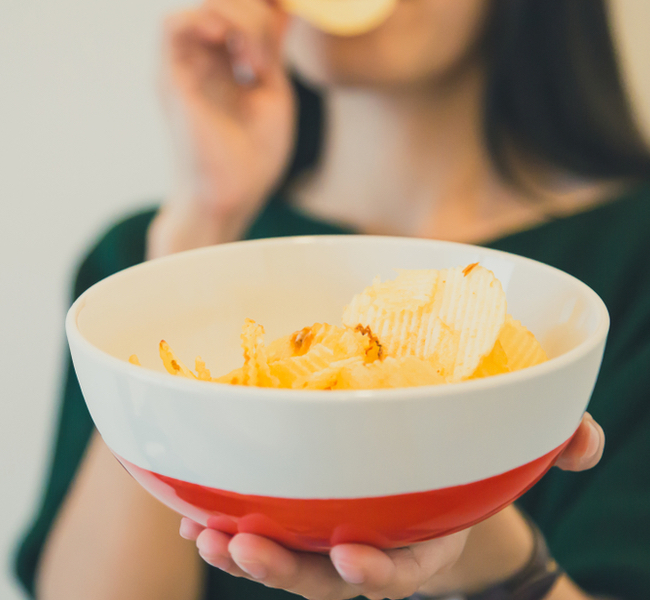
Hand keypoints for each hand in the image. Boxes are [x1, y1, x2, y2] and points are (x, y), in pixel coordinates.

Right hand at [149, 0, 295, 256]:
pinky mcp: (171, 78)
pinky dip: (201, 20)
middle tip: (269, 58)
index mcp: (229, 60)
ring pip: (206, 2)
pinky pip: (172, 25)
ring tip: (254, 67)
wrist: (232, 196)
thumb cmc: (253, 157)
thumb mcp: (274, 92)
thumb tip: (286, 4)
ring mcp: (187, 65)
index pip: (239, 0)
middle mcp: (205, 57)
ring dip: (242, 22)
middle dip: (258, 7)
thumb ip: (274, 49)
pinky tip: (225, 44)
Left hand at [179, 412, 604, 599]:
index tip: (351, 557)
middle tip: (244, 549)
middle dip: (286, 570)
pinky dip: (228, 521)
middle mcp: (374, 541)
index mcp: (424, 536)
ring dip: (243, 549)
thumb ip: (550, 445)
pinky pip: (264, 525)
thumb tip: (589, 444)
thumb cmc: (469, 470)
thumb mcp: (508, 459)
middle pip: (327, 574)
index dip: (379, 571)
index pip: (403, 569)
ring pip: (286, 556)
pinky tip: (195, 511)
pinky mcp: (305, 510)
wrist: (435, 480)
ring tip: (206, 535)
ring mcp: (335, 529)